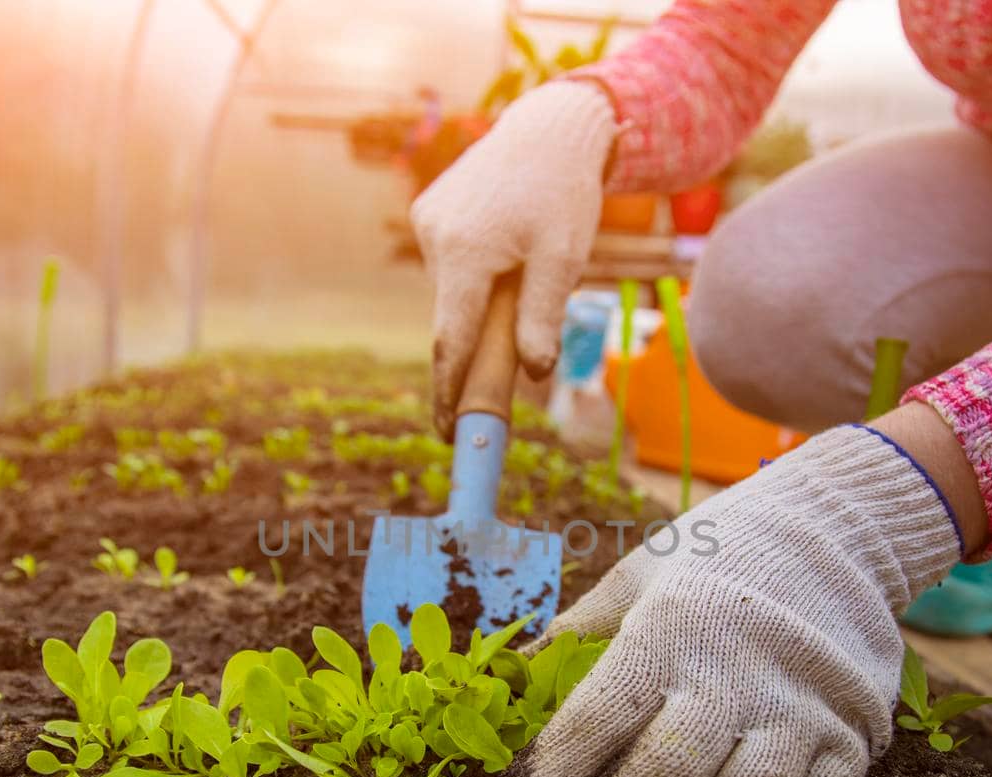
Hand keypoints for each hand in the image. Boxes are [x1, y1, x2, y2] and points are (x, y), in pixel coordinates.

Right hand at [411, 81, 615, 438]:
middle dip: (477, 338)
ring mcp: (427, 222)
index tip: (446, 431)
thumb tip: (533, 372)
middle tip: (513, 330)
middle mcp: (435, 236)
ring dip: (481, 300)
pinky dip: (475, 274)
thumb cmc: (564, 192)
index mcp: (466, 251)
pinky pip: (451, 264)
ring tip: (524, 260)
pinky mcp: (429, 212)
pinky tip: (506, 245)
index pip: (450, 339)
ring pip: (452, 291)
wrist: (550, 129)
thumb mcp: (564, 257)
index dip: (449, 389)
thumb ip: (542, 315)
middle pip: (451, 316)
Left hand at [491, 426, 962, 776]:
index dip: (549, 776)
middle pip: (668, 774)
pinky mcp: (850, 744)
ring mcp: (802, 714)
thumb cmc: (718, 559)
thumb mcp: (637, 575)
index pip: (601, 715)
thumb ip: (575, 638)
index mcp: (674, 625)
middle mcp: (740, 673)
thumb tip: (502, 693)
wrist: (842, 534)